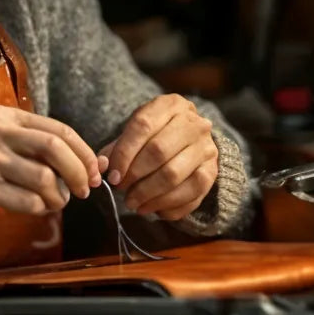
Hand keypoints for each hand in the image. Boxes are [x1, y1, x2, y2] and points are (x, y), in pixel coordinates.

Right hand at [0, 105, 101, 223]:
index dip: (83, 152)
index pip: (57, 129)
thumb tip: (83, 157)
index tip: (93, 169)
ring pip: (45, 179)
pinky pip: (27, 203)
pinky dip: (40, 209)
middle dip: (79, 173)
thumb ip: (28, 140)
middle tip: (85, 188)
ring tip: (55, 200)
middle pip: (55, 150)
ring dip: (59, 196)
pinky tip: (35, 207)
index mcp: (0, 115)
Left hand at [99, 94, 217, 220]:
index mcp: (170, 105)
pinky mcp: (213, 172)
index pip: (143, 126)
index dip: (124, 153)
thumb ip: (116, 148)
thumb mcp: (135, 132)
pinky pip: (191, 195)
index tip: (113, 176)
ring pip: (174, 176)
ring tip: (133, 203)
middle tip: (122, 190)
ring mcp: (206, 148)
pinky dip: (168, 207)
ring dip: (149, 195)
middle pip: (159, 152)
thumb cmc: (155, 135)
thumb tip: (100, 167)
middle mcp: (193, 124)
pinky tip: (153, 209)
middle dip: (135, 176)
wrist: (191, 140)